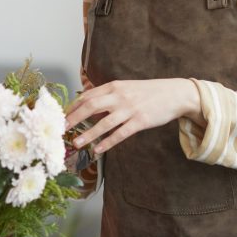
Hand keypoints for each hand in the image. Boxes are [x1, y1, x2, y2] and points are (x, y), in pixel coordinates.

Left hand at [66, 78, 200, 155]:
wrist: (175, 93)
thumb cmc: (149, 92)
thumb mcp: (127, 88)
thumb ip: (109, 95)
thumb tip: (88, 104)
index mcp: (114, 86)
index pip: (88, 96)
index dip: (73, 107)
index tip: (62, 117)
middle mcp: (120, 96)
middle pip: (91, 106)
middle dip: (74, 118)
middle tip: (61, 129)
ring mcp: (130, 109)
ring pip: (104, 123)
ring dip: (88, 133)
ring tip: (76, 143)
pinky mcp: (140, 121)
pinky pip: (121, 134)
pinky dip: (108, 142)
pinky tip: (99, 150)